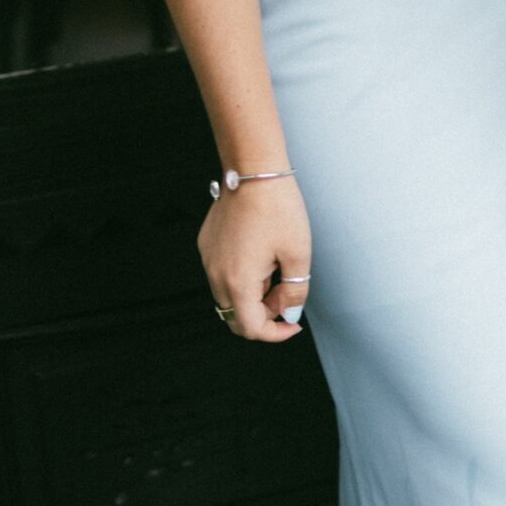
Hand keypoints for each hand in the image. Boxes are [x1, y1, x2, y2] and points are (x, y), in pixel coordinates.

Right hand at [198, 175, 310, 342]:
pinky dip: (242, 277)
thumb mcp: (298, 254)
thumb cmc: (278, 209)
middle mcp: (216, 274)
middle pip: (236, 316)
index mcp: (238, 282)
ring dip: (254, 295)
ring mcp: (208, 259)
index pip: (251, 328)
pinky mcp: (207, 245)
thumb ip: (294, 291)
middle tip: (288, 293)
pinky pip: (222, 274)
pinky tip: (262, 255)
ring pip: (229, 296)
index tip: (293, 324)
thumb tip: (289, 314)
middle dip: (264, 314)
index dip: (275, 333)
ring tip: (277, 269)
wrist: (254, 172)